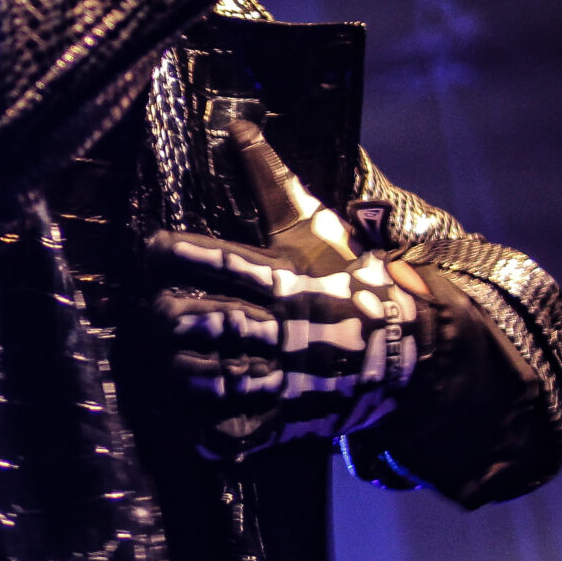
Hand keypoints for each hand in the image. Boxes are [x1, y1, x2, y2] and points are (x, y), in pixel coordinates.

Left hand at [141, 117, 419, 458]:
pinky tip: (189, 417)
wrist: (407, 350)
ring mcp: (280, 376)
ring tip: (166, 361)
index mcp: (276, 276)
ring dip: (172, 371)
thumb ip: (270, 180)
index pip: (207, 259)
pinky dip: (201, 431)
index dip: (168, 253)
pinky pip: (229, 434)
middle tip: (154, 317)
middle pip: (190, 319)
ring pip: (200, 378)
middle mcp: (273, 326)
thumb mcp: (313, 226)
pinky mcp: (285, 418)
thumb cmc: (350, 280)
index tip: (154, 252)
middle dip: (162, 318)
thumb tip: (239, 126)